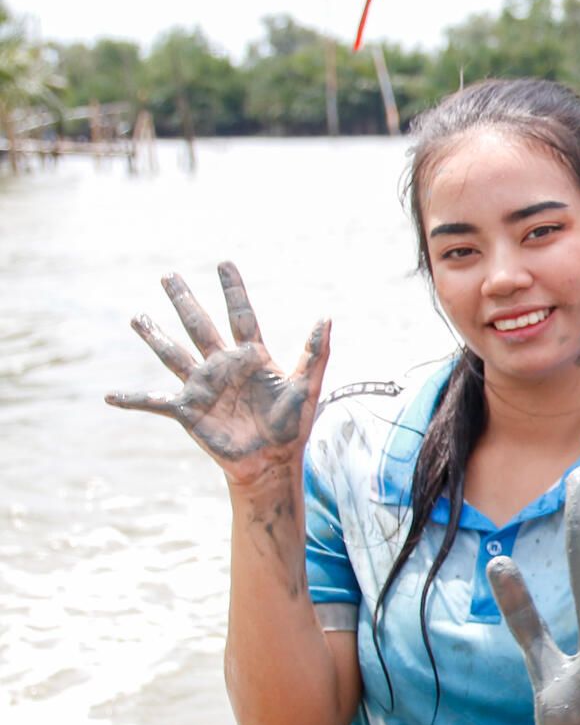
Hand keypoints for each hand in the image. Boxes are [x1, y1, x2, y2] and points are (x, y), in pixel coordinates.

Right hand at [106, 262, 329, 488]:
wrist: (272, 461)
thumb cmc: (292, 425)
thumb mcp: (306, 386)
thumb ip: (315, 352)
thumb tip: (326, 316)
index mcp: (252, 357)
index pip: (240, 315)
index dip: (232, 290)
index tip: (223, 263)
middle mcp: (223, 366)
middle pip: (199, 326)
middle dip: (184, 301)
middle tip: (168, 275)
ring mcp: (202, 387)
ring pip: (173, 354)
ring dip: (154, 336)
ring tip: (137, 317)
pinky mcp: (188, 411)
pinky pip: (154, 402)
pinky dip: (133, 400)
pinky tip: (109, 397)